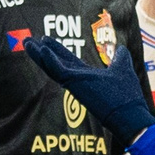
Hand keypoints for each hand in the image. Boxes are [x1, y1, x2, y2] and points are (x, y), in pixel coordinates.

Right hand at [23, 34, 154, 149]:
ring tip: (26, 42)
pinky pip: (58, 71)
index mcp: (85, 76)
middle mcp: (77, 80)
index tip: (44, 40)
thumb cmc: (127, 96)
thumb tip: (121, 48)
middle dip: (41, 52)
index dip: (56, 50)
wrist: (129, 115)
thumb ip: (121, 58)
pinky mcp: (74, 84)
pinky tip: (42, 49)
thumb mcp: (123, 69)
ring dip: (38, 55)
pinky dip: (49, 60)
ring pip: (51, 67)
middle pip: (54, 63)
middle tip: (27, 41)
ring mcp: (74, 83)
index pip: (66, 61)